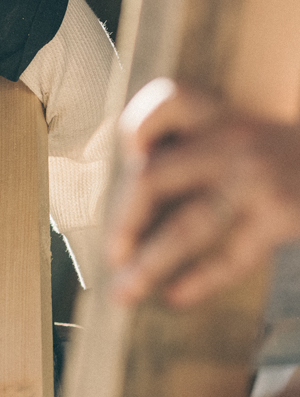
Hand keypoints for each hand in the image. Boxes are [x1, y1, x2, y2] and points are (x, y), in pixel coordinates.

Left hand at [108, 78, 299, 306]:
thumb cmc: (286, 162)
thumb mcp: (246, 136)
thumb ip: (198, 152)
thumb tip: (133, 205)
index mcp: (221, 117)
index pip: (170, 99)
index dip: (138, 126)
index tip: (131, 156)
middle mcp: (233, 141)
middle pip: (153, 177)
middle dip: (124, 222)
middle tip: (113, 255)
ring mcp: (257, 178)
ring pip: (186, 227)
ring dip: (149, 265)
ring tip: (125, 293)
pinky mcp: (283, 212)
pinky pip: (231, 255)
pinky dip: (200, 280)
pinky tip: (176, 296)